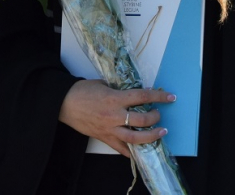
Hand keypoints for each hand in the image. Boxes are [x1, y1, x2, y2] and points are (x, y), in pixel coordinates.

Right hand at [59, 80, 174, 158]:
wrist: (64, 103)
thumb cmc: (83, 90)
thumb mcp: (104, 84)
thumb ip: (119, 89)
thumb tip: (133, 93)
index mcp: (115, 98)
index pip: (143, 96)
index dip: (159, 96)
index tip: (170, 97)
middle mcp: (115, 115)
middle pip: (143, 119)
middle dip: (155, 117)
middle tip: (159, 114)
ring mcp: (110, 129)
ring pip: (135, 138)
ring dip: (151, 136)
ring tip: (160, 133)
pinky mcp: (104, 138)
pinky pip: (120, 148)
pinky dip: (131, 151)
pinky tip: (139, 150)